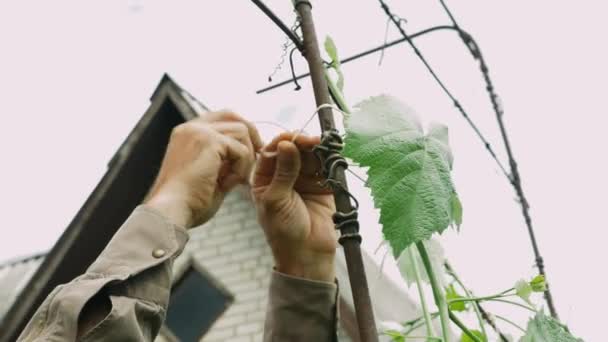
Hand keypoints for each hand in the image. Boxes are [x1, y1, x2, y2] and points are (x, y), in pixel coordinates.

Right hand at [145, 111, 261, 227]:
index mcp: (187, 134)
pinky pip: (242, 150)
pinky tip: (229, 184)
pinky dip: (242, 169)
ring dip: (246, 157)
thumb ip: (224, 161)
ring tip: (235, 180)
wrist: (170, 212)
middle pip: (233, 115)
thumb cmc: (188, 203)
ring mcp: (198, 131)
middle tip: (258, 157)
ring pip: (242, 131)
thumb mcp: (208, 175)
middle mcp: (190, 127)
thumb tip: (247, 155)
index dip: (241, 132)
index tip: (251, 153)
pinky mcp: (208, 141)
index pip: (221, 118)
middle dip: (251, 134)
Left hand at [252, 132, 337, 281]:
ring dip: (318, 151)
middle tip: (314, 141)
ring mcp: (304, 179)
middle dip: (303, 144)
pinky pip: (326, 168)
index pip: (272, 152)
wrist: (307, 255)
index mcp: (264, 178)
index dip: (283, 142)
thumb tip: (286, 143)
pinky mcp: (323, 186)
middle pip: (293, 150)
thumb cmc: (283, 231)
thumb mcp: (276, 200)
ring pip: (311, 156)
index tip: (295, 138)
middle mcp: (283, 175)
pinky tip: (333, 157)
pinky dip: (330, 161)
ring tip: (326, 149)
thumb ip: (283, 171)